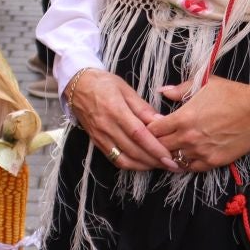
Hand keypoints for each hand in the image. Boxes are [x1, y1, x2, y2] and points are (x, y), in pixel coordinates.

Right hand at [63, 69, 181, 173]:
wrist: (77, 86)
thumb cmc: (103, 83)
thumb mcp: (126, 89)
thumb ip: (143, 108)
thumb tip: (161, 122)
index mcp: (115, 110)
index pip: (138, 134)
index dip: (155, 148)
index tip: (169, 156)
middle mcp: (106, 126)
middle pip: (133, 150)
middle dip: (154, 160)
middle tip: (172, 164)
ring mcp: (100, 136)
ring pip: (123, 159)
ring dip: (143, 166)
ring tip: (159, 165)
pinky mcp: (96, 142)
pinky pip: (114, 159)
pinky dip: (130, 165)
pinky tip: (142, 164)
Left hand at [147, 77, 249, 172]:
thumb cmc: (233, 94)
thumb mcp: (204, 84)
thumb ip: (179, 90)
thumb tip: (162, 92)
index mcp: (182, 118)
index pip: (153, 130)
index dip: (150, 128)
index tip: (152, 126)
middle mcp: (188, 138)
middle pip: (160, 147)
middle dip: (155, 143)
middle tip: (156, 141)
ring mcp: (201, 151)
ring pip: (174, 159)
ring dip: (169, 155)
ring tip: (168, 151)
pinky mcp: (214, 161)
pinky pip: (192, 168)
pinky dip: (185, 164)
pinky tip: (184, 159)